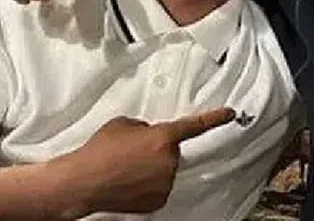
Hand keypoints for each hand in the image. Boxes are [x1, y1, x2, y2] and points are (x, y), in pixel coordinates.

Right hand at [55, 108, 235, 216]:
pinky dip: (147, 184)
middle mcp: (169, 160)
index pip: (195, 125)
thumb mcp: (123, 124)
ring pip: (165, 169)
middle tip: (132, 151)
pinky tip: (129, 181)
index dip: (215, 118)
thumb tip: (149, 132)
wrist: (84, 181)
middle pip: (171, 150)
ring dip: (151, 167)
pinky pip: (158, 186)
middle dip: (156, 149)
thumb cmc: (99, 151)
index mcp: (163, 137)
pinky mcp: (158, 200)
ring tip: (126, 167)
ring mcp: (165, 182)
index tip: (229, 114)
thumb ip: (144, 125)